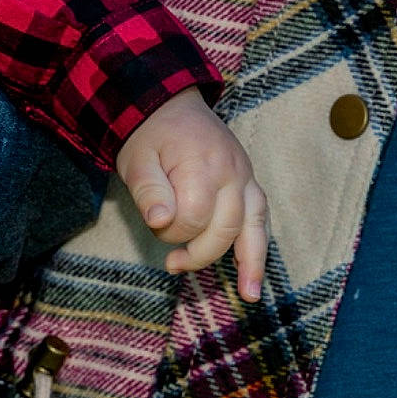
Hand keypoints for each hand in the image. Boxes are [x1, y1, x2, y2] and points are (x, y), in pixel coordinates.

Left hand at [114, 87, 268, 300]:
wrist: (167, 102)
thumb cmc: (148, 134)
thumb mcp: (136, 158)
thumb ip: (147, 191)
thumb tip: (161, 222)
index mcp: (202, 164)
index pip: (193, 217)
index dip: (172, 231)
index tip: (154, 225)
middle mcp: (233, 171)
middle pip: (225, 228)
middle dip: (199, 252)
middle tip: (172, 264)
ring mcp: (246, 176)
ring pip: (254, 227)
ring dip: (252, 263)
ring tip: (248, 295)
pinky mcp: (249, 182)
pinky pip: (260, 217)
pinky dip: (258, 246)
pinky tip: (254, 273)